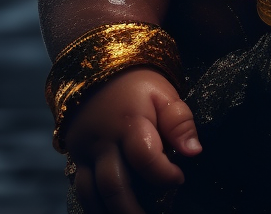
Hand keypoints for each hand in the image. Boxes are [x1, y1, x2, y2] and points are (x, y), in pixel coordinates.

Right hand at [65, 68, 200, 213]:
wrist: (99, 70)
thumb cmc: (138, 83)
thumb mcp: (163, 93)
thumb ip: (179, 121)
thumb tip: (194, 152)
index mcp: (130, 123)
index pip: (145, 157)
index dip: (164, 174)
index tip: (180, 179)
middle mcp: (103, 141)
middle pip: (113, 184)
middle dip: (132, 209)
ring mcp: (86, 152)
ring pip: (91, 193)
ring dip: (108, 212)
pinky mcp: (76, 158)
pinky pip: (81, 189)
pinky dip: (94, 205)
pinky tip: (108, 210)